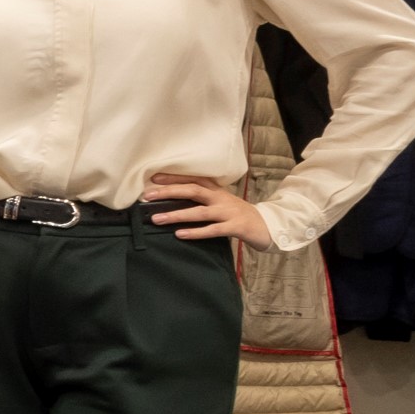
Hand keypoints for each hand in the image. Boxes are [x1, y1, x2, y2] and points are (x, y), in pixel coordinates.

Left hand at [144, 171, 273, 247]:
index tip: (153, 178)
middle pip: (193, 191)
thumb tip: (170, 201)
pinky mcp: (235, 227)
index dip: (174, 178)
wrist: (267, 225)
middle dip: (169, 192)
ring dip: (177, 215)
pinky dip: (196, 232)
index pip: (193, 179)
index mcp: (217, 191)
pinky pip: (212, 230)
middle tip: (147, 196)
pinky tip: (180, 234)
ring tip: (157, 219)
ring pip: (199, 212)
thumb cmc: (237, 214)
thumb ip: (201, 200)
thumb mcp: (220, 202)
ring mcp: (229, 212)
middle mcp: (221, 198)